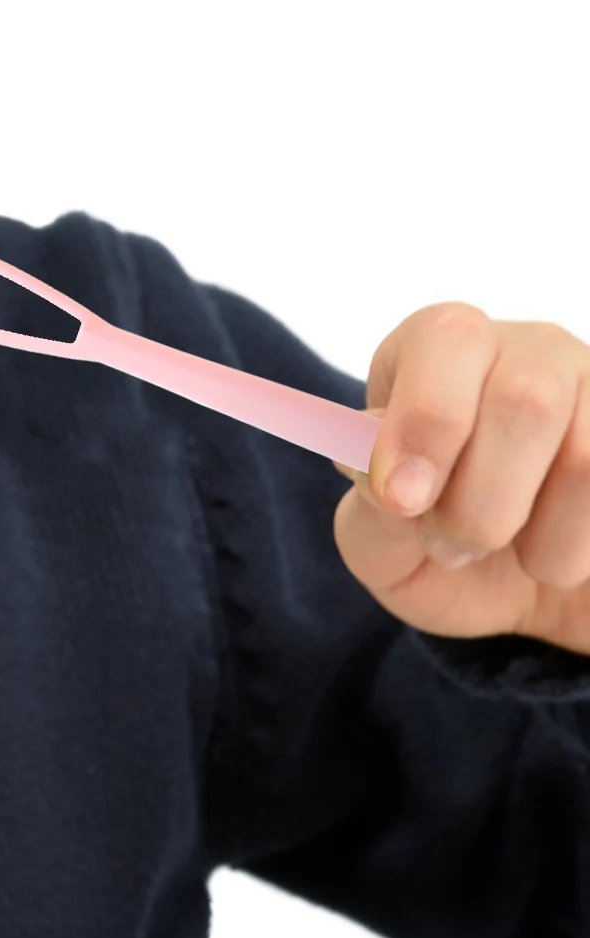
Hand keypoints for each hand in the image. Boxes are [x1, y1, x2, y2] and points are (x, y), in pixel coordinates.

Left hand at [334, 303, 589, 652]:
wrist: (510, 599)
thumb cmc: (430, 555)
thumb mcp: (380, 545)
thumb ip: (369, 506)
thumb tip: (372, 460)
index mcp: (439, 351)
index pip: (447, 338)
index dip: (426, 420)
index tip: (403, 500)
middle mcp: (527, 349)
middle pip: (523, 399)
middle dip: (476, 504)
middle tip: (450, 547)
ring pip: (585, 456)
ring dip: (532, 538)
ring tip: (505, 550)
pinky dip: (573, 551)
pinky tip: (552, 551)